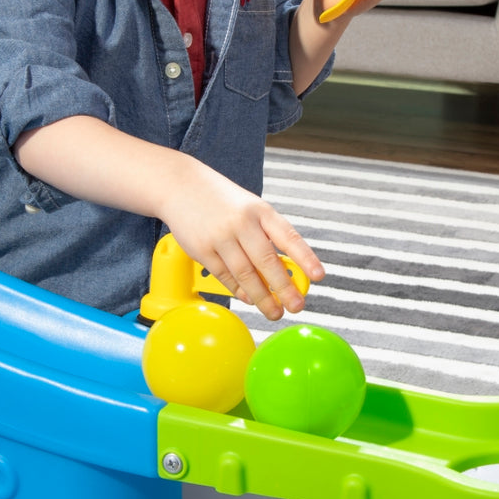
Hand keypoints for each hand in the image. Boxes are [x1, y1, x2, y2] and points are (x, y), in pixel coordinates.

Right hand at [158, 163, 324, 320]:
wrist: (179, 185)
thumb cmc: (221, 200)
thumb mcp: (250, 208)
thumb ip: (266, 236)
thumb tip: (284, 272)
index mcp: (260, 210)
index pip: (288, 236)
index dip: (305, 257)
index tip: (319, 276)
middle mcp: (242, 223)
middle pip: (267, 261)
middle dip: (284, 288)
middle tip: (297, 306)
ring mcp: (220, 237)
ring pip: (245, 274)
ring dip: (262, 297)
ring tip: (275, 312)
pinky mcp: (201, 250)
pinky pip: (225, 276)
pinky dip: (239, 291)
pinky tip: (250, 299)